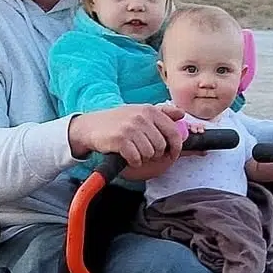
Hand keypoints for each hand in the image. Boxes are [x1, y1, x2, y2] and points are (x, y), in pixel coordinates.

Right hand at [68, 103, 185, 167]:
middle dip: (155, 153)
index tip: (173, 154)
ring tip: (134, 151)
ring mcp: (130, 128)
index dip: (176, 147)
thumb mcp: (140, 112)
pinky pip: (136, 158)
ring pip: (150, 153)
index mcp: (150, 110)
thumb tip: (181, 114)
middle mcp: (141, 117)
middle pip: (161, 146)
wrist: (90, 126)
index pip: (174, 132)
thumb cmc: (117, 121)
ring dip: (143, 158)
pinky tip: (127, 156)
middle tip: (144, 151)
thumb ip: (162, 113)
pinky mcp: (120, 140)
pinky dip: (133, 161)